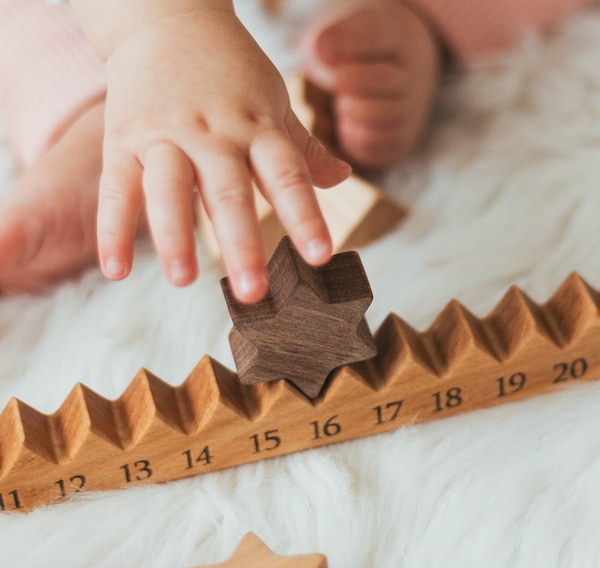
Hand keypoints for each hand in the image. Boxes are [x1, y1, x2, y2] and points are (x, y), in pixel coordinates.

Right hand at [96, 7, 350, 301]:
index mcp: (257, 127)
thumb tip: (343, 177)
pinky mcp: (123, 138)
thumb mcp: (273, 103)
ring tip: (183, 282)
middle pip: (229, 192)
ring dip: (176, 237)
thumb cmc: (230, 70)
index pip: (287, 176)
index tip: (319, 258)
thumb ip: (303, 147)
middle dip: (240, 243)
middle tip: (252, 293)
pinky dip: (113, 229)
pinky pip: (117, 187)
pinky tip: (115, 270)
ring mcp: (166, 135)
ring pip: (170, 189)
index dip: (304, 217)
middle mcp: (214, 133)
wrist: (167, 15)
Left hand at [301, 0, 440, 168]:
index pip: (378, 34)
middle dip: (350, 83)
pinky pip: (377, 146)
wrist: (381, 80)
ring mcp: (412, 110)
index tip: (325, 49)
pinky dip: (355, 138)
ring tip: (343, 105)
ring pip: (382, 116)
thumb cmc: (350, 58)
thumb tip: (323, 51)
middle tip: (336, 82)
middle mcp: (413, 73)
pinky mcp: (402, 140)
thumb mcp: (335, 38)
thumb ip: (325, 43)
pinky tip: (348, 125)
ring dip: (351, 113)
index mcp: (397, 35)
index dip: (349, 42)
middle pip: (383, 79)